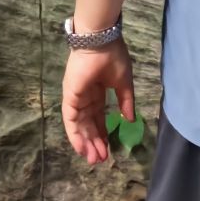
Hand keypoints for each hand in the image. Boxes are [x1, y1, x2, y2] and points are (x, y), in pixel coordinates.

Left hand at [61, 40, 134, 164]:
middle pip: (88, 124)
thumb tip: (130, 120)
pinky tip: (82, 148)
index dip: (103, 132)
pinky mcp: (70, 96)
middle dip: (94, 142)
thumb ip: (126, 102)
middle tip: (101, 159)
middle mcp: (84, 96)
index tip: (109, 149)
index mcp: (97, 91)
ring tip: (94, 159)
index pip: (98, 117)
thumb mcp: (124, 83)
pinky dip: (75, 135)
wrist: (101, 41)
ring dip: (86, 142)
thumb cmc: (113, 57)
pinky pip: (71, 120)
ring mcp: (76, 96)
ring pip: (79, 125)